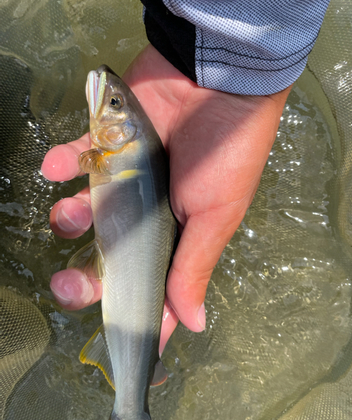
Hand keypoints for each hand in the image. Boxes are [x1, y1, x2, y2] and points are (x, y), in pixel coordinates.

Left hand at [42, 44, 290, 353]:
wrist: (217, 79)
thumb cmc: (227, 152)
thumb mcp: (216, 214)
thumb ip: (195, 265)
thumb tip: (194, 324)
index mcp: (177, 234)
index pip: (153, 285)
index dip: (135, 314)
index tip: (113, 340)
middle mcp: (147, 210)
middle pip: (108, 256)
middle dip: (84, 279)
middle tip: (66, 286)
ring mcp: (125, 175)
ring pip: (84, 211)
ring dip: (68, 218)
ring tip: (70, 212)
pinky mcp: (107, 140)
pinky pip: (75, 158)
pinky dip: (61, 164)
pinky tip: (56, 167)